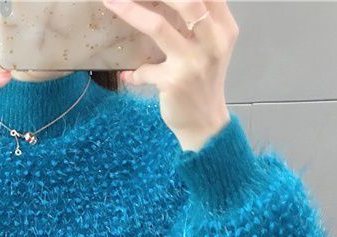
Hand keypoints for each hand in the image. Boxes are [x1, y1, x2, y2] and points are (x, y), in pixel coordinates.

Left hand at [102, 0, 236, 150]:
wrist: (205, 124)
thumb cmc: (204, 84)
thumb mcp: (211, 48)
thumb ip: (197, 24)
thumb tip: (162, 4)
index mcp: (224, 28)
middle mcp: (212, 42)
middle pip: (187, 0)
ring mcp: (193, 62)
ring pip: (159, 26)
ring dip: (131, 11)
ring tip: (113, 2)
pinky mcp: (174, 82)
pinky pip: (145, 70)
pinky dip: (134, 73)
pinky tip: (129, 77)